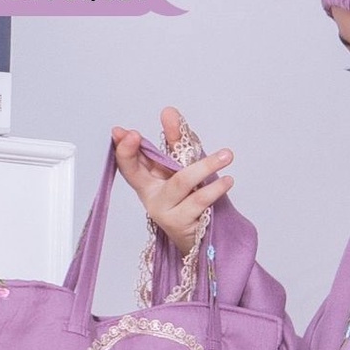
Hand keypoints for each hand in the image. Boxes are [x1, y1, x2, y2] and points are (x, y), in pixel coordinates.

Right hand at [111, 106, 233, 255]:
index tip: (121, 131)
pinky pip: (199, 202)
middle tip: (137, 133)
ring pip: (180, 183)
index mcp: (147, 182)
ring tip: (227, 155)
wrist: (201, 238)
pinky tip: (227, 180)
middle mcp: (151, 197)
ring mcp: (165, 212)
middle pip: (138, 174)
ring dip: (204, 166)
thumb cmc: (189, 197)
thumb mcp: (181, 166)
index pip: (128, 164)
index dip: (122, 149)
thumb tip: (169, 112)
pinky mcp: (182, 224)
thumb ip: (175, 140)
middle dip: (135, 152)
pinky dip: (214, 189)